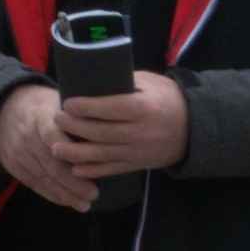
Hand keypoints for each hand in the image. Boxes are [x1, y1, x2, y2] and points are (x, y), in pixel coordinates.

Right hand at [0, 83, 99, 212]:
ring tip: (85, 204)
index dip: (72, 154)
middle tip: (94, 194)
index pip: (55, 136)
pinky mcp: (13, 165)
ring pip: (43, 177)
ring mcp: (18, 152)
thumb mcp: (57, 99)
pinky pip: (34, 183)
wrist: (4, 109)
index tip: (94, 167)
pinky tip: (69, 202)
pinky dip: (52, 194)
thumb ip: (77, 114)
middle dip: (73, 182)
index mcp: (40, 115)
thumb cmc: (43, 105)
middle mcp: (27, 135)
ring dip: (65, 194)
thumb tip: (109, 126)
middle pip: (50, 163)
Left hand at [56, 73, 193, 180]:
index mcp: (143, 108)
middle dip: (75, 127)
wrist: (193, 128)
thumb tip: (94, 80)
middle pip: (101, 132)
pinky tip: (74, 168)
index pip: (110, 108)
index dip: (87, 107)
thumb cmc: (168, 99)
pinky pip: (111, 169)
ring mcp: (138, 151)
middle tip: (57, 120)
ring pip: (102, 154)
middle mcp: (140, 132)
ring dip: (76, 153)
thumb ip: (124, 82)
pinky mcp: (137, 164)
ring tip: (56, 148)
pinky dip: (92, 170)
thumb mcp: (151, 82)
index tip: (67, 103)